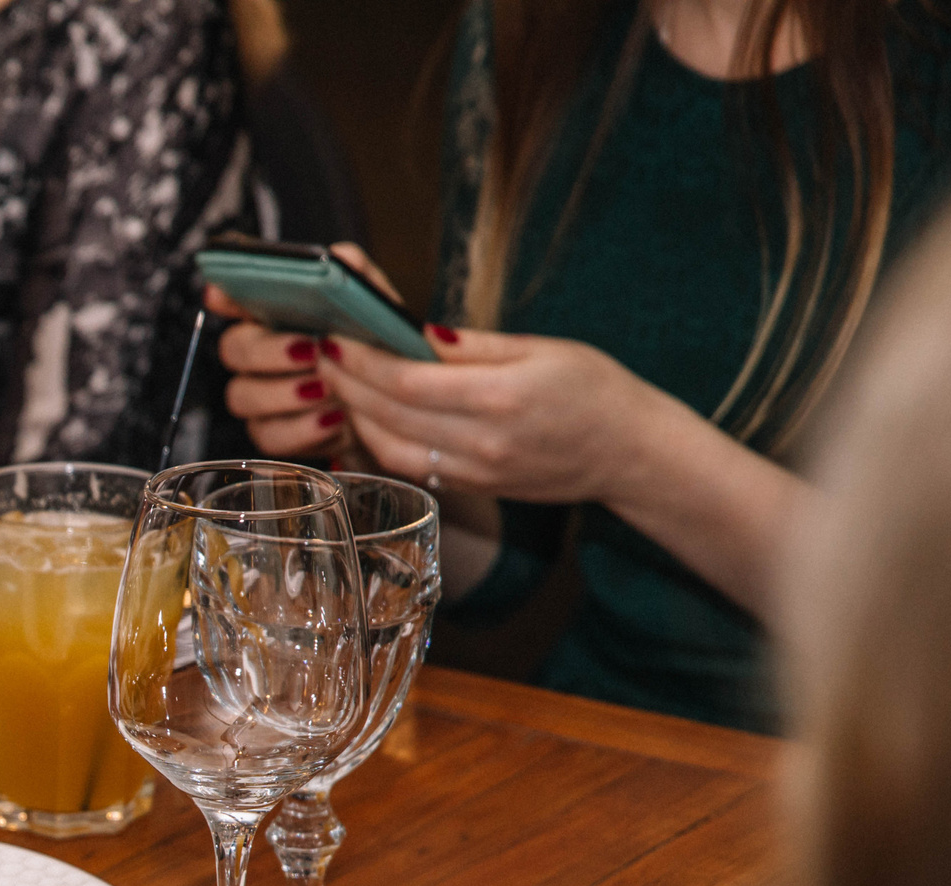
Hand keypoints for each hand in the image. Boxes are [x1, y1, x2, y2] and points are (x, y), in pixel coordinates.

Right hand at [206, 242, 395, 462]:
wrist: (391, 408)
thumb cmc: (376, 352)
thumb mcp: (375, 307)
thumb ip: (357, 277)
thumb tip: (340, 257)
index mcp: (275, 316)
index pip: (235, 298)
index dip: (224, 296)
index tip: (221, 295)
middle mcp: (259, 354)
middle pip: (232, 348)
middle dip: (268, 351)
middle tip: (311, 350)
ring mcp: (260, 395)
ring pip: (241, 395)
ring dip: (285, 393)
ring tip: (327, 388)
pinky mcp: (272, 433)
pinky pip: (268, 434)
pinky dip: (302, 429)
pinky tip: (332, 419)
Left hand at [317, 324, 668, 506]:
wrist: (630, 454)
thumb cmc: (594, 390)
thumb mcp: (542, 349)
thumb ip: (472, 346)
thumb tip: (412, 331)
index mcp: (502, 397)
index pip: (408, 381)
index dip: (363, 360)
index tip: (336, 337)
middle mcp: (483, 442)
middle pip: (389, 415)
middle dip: (347, 383)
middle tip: (321, 353)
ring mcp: (475, 472)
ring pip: (390, 448)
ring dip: (355, 416)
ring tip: (337, 382)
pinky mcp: (472, 489)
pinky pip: (410, 467)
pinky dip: (379, 442)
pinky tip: (366, 416)